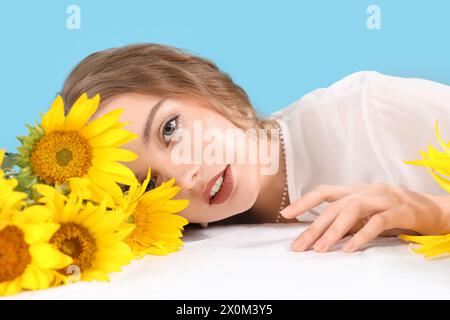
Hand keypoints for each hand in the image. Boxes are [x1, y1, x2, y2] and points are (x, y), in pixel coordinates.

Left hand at [280, 182, 449, 252]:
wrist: (429, 208)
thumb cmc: (391, 210)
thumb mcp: (365, 211)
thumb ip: (345, 218)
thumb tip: (319, 232)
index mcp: (354, 190)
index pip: (324, 192)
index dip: (304, 201)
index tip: (286, 214)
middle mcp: (365, 190)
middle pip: (333, 206)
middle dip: (313, 227)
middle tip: (299, 246)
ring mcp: (381, 198)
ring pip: (351, 210)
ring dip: (333, 231)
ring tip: (320, 248)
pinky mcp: (398, 211)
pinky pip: (376, 223)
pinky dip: (361, 236)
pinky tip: (349, 249)